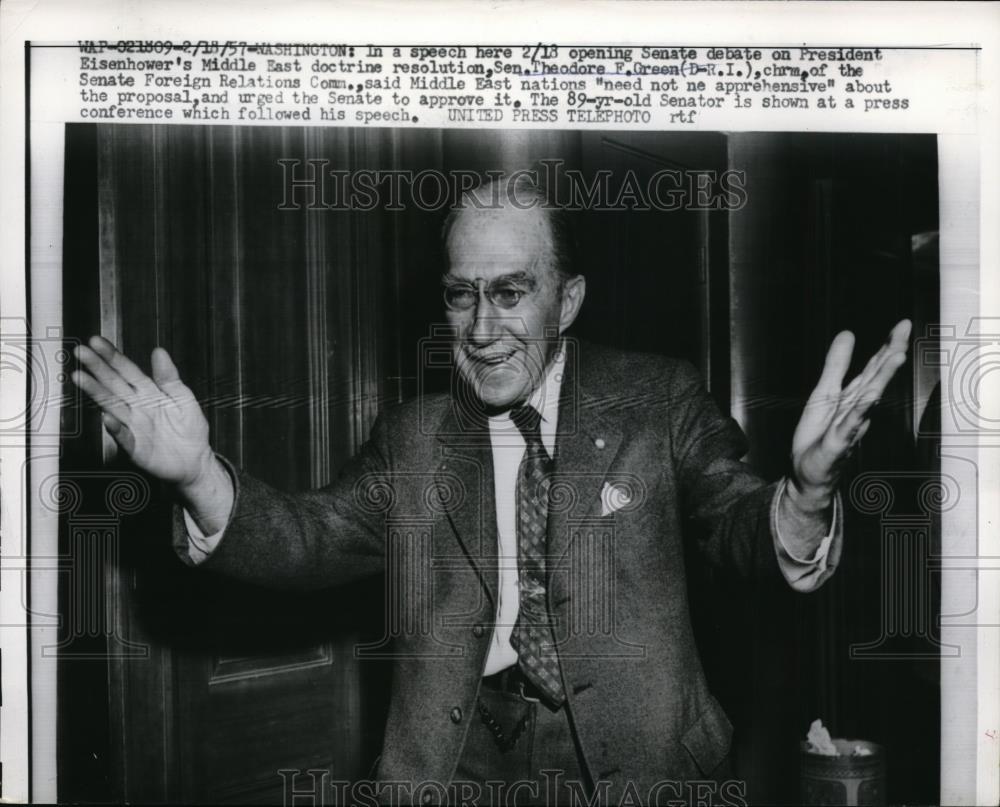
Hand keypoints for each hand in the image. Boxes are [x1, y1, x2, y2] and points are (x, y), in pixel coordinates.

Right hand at [71, 336, 213, 492]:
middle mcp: (137, 407)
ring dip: (96, 392)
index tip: (97, 342)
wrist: (195, 461)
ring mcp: (134, 426)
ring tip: (81, 378)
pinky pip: (123, 436)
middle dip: (97, 368)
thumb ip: (169, 377)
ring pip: (112, 406)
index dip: (113, 356)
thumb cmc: (189, 429)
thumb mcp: (183, 398)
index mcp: (149, 393)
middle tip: (81, 352)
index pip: (127, 371)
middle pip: (114, 384)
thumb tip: (159, 352)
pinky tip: (107, 417)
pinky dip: (115, 428)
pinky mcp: (135, 447)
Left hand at [790, 319, 911, 510]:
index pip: (873, 369)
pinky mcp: (837, 444)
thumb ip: (835, 366)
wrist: (806, 473)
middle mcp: (857, 410)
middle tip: (904, 332)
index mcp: (854, 397)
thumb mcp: (823, 393)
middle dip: (890, 355)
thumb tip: (848, 333)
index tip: (902, 325)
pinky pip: (849, 426)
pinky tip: (870, 396)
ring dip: (881, 379)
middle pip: (875, 379)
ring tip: (896, 356)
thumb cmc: (818, 436)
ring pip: (868, 399)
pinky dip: (860, 411)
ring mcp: (850, 427)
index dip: (887, 346)